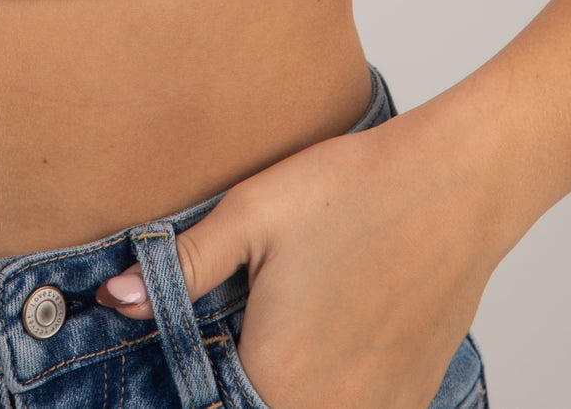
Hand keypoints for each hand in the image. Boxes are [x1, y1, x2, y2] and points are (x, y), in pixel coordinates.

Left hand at [93, 103, 501, 408]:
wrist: (456, 184)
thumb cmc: (352, 189)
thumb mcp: (252, 213)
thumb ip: (181, 268)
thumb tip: (115, 300)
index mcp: (276, 378)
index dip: (195, 391)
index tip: (191, 373)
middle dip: (234, 392)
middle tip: (240, 338)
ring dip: (284, 392)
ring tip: (283, 341)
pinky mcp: (412, 399)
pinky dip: (329, 394)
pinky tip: (325, 350)